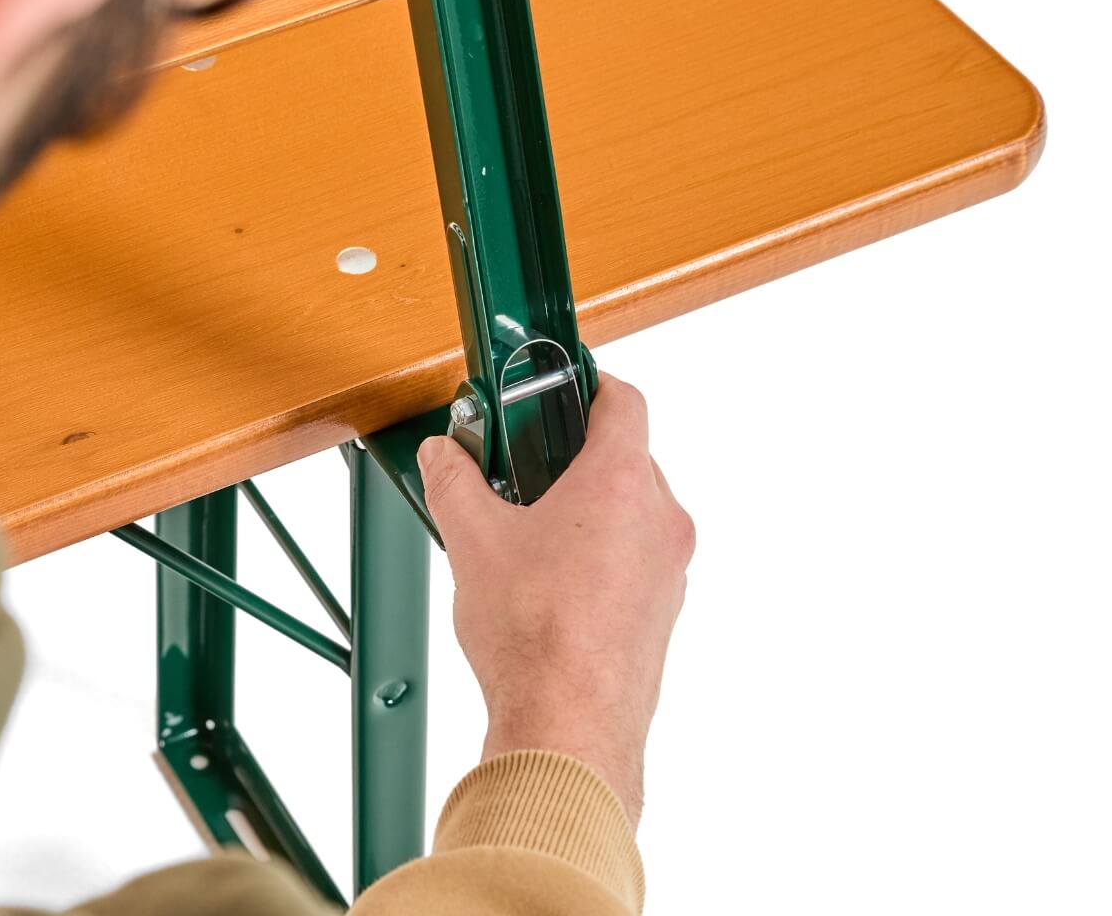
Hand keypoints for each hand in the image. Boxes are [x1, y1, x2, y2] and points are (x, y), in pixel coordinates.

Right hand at [418, 375, 692, 825]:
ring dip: (585, 514)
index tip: (559, 388)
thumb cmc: (536, 635)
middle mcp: (660, 519)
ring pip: (630, 514)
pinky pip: (633, 563)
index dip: (590, 385)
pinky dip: (598, 559)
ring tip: (525, 537)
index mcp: (621, 481)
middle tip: (520, 471)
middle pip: (624, 459)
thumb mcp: (472, 539)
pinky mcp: (662, 613)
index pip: (623, 400)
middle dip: (571, 460)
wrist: (568, 726)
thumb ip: (454, 482)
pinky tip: (547, 587)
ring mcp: (668, 570)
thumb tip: (442, 457)